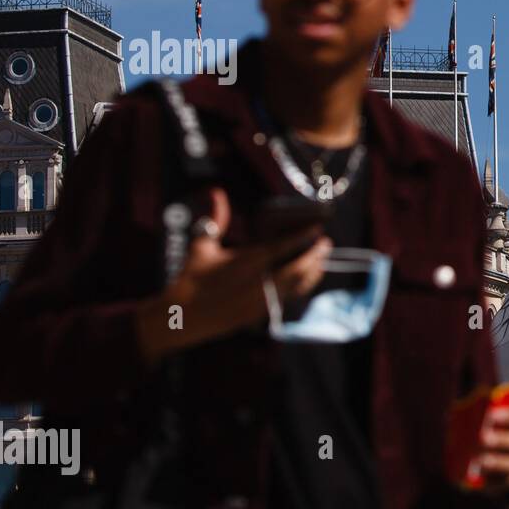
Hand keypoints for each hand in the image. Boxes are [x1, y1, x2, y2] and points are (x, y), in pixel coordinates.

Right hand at [138, 187, 332, 363]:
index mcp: (247, 261)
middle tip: (325, 243)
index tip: (318, 226)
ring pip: (298, 285)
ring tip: (320, 259)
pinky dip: (302, 286)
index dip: (304, 235)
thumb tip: (217, 192)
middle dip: (316, 255)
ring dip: (313, 271)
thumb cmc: (191, 277)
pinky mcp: (262, 312)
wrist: (183, 316)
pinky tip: (306, 278)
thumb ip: (215, 218)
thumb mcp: (202, 245)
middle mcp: (259, 281)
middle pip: (299, 267)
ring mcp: (262, 299)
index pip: (283, 245)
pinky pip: (290, 297)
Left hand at [475, 403, 508, 495]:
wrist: (477, 461)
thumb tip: (463, 410)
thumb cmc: (476, 433)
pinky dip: (493, 476)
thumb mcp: (476, 421)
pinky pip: (505, 479)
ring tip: (482, 460)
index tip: (491, 415)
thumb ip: (474, 415)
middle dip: (503, 439)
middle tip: (483, 437)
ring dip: (499, 461)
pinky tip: (480, 470)